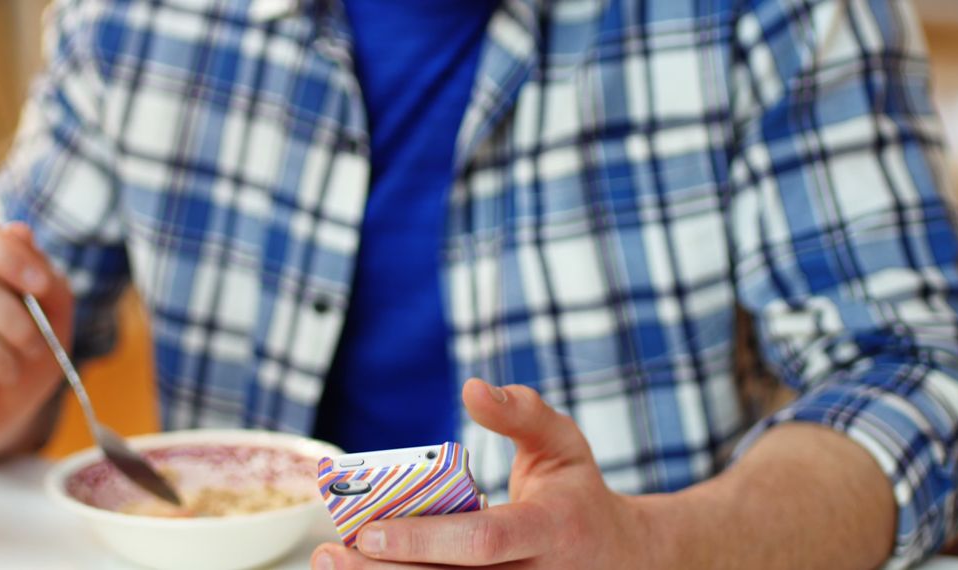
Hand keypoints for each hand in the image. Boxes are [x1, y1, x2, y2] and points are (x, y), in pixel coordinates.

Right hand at [0, 214, 73, 459]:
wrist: (7, 411)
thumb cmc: (29, 352)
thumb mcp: (54, 314)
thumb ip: (44, 276)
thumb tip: (18, 231)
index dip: (6, 255)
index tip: (41, 286)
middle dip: (19, 325)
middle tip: (35, 348)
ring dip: (1, 359)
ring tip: (10, 372)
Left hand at [310, 379, 676, 568]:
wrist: (625, 559)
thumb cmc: (578, 494)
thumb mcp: (562, 442)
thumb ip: (521, 412)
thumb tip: (473, 387)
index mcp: (549, 528)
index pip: (484, 541)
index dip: (424, 539)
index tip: (369, 529)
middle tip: (333, 552)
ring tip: (335, 566)